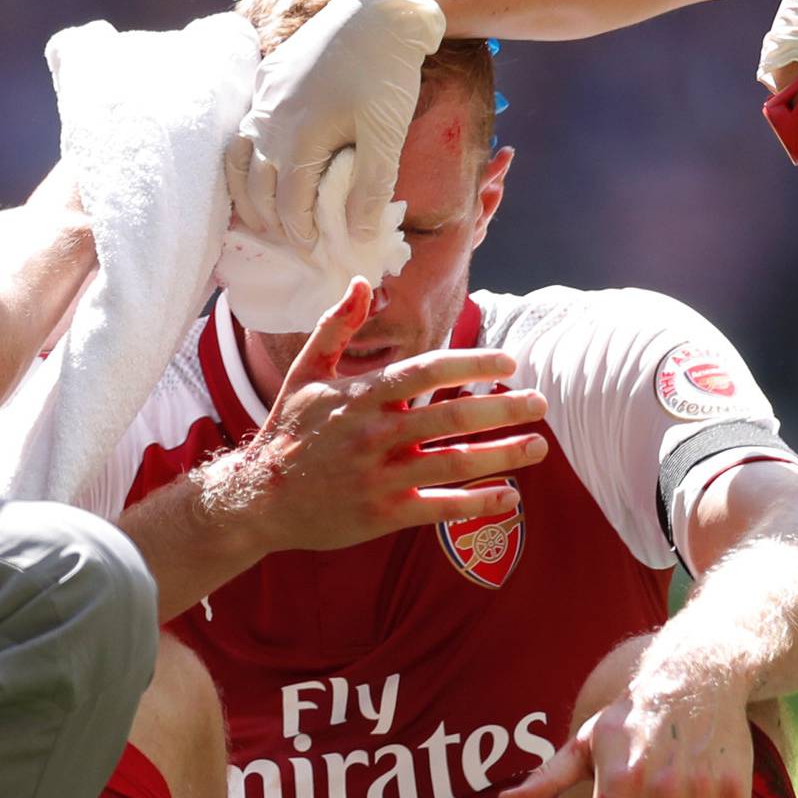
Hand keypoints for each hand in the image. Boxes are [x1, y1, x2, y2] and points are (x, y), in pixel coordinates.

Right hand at [217, 281, 548, 550]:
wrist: (257, 498)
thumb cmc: (287, 431)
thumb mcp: (304, 372)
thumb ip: (337, 326)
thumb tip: (363, 283)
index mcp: (360, 396)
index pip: (426, 371)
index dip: (472, 364)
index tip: (508, 362)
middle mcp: (374, 434)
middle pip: (452, 416)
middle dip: (503, 408)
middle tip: (540, 402)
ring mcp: (379, 476)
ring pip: (454, 462)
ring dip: (503, 454)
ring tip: (539, 448)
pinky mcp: (382, 514)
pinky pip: (439, 507)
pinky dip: (477, 503)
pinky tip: (509, 495)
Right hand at [226, 0, 445, 248]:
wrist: (379, 11)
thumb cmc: (387, 75)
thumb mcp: (387, 136)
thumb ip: (370, 188)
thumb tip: (356, 234)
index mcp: (299, 140)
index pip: (288, 204)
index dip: (299, 233)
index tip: (313, 250)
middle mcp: (270, 122)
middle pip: (257, 188)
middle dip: (270, 221)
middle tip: (289, 240)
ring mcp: (263, 99)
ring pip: (239, 160)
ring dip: (248, 193)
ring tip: (262, 214)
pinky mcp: (266, 80)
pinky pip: (242, 129)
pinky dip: (243, 158)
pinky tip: (256, 164)